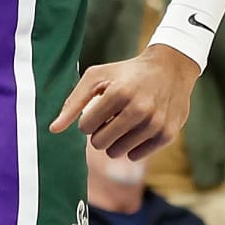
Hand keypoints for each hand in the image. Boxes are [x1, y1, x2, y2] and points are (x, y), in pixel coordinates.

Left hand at [52, 44, 199, 160]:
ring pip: (117, 152)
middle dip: (99, 133)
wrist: (170, 69)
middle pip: (100, 143)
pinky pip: (135, 156)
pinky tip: (137, 129)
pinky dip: (131, 146)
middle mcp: (139, 109)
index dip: (87, 121)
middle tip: (109, 119)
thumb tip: (53, 129)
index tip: (96, 111)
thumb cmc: (125, 73)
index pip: (85, 127)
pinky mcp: (167, 134)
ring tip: (123, 123)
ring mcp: (155, 123)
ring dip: (115, 141)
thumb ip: (73, 103)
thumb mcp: (96, 77)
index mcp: (118, 92)